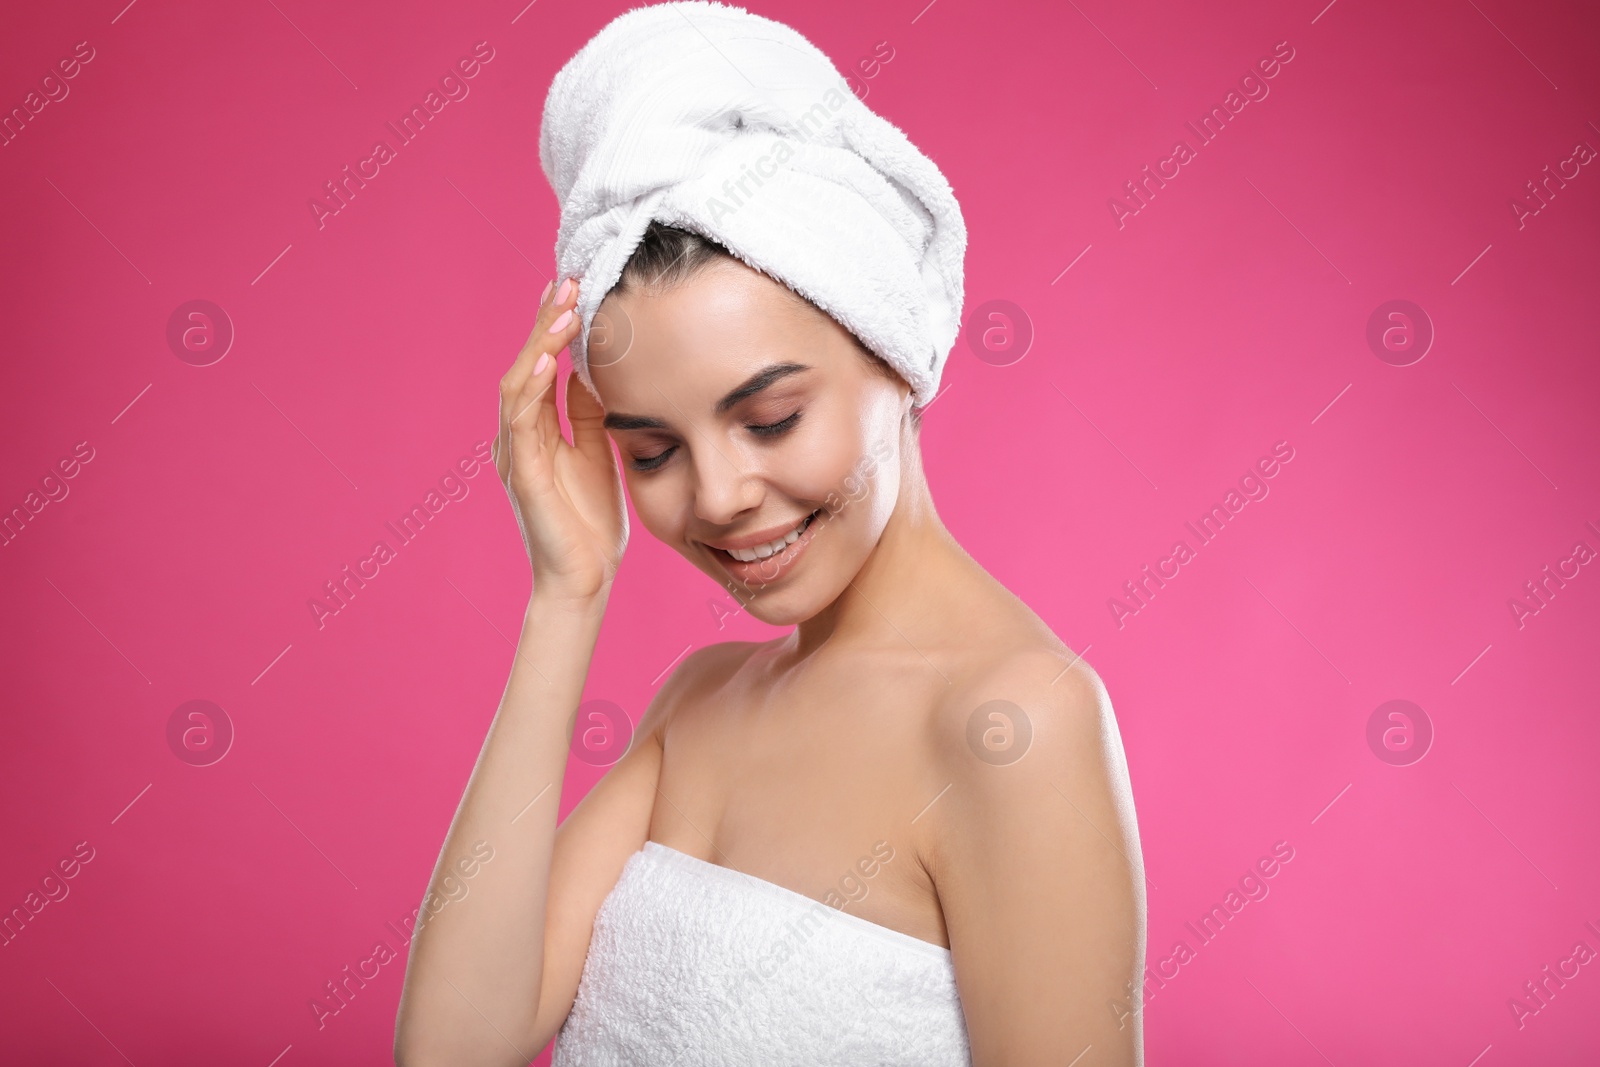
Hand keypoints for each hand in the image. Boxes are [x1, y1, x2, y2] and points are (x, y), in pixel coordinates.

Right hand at [494, 277, 627, 603]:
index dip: (551, 326)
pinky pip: (523, 422)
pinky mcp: (525, 475)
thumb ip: (587, 415)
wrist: (585, 581)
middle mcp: (517, 437)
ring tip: (561, 306)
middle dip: (544, 321)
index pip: (539, 366)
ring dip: (539, 342)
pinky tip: (549, 358)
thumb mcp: (597, 454)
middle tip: (565, 279)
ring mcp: (516, 455)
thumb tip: (591, 371)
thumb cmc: (590, 524)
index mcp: (535, 432)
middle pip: (524, 365)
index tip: (571, 287)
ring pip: (519, 384)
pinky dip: (533, 386)